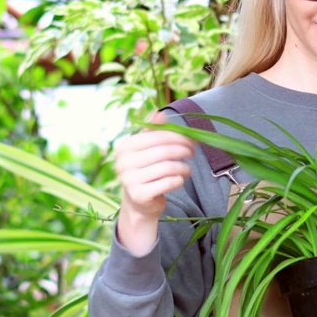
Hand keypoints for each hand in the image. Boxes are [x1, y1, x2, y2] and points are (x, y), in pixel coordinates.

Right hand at [114, 112, 194, 254]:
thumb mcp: (147, 149)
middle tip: (192, 153)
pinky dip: (178, 181)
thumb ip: (153, 131)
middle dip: (183, 150)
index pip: (157, 136)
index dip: (178, 136)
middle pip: (163, 151)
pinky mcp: (139, 195)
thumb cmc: (146, 171)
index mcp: (125, 147)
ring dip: (183, 168)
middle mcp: (123, 162)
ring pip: (167, 167)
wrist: (139, 202)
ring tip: (187, 169)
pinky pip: (167, 183)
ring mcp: (129, 180)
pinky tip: (179, 180)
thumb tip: (160, 114)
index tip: (191, 141)